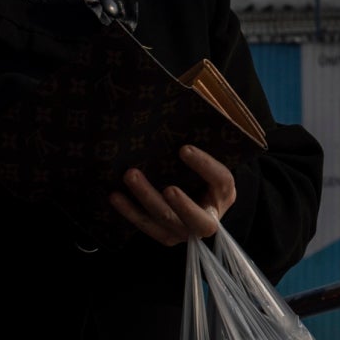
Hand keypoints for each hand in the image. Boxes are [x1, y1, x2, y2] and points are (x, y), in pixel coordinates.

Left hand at [111, 145, 235, 245]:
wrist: (197, 200)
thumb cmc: (201, 174)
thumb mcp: (210, 159)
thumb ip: (202, 142)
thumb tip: (188, 104)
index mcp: (224, 194)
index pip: (220, 180)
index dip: (204, 165)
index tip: (184, 149)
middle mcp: (208, 219)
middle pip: (196, 218)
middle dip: (181, 205)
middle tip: (168, 188)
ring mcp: (184, 231)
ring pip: (165, 220)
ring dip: (147, 199)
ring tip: (130, 176)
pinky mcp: (164, 236)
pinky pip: (145, 226)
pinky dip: (129, 211)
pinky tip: (115, 195)